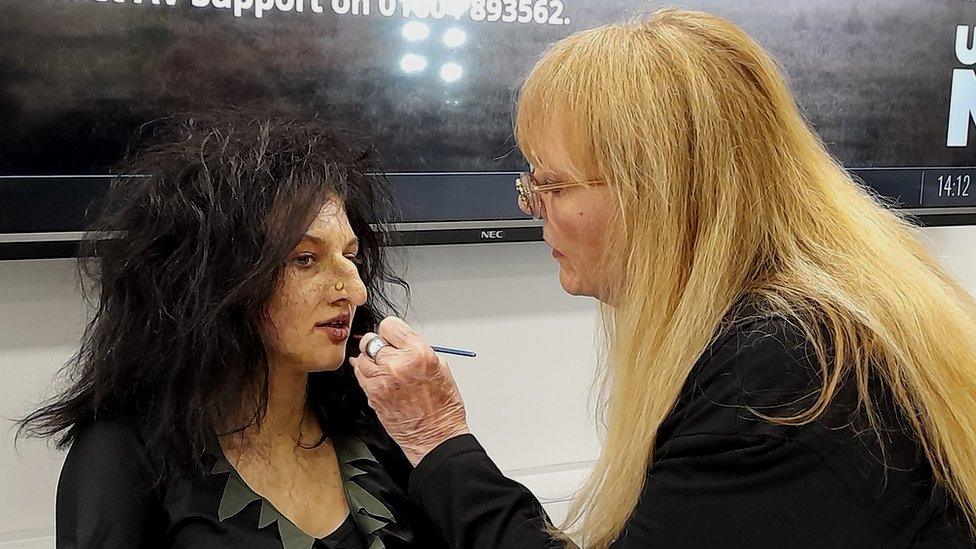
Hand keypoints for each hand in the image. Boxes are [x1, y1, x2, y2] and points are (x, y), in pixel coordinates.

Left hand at [350, 316, 470, 465]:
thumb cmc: (442, 406)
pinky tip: (379, 379)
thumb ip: (416, 350)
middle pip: (371, 340)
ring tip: (384, 369)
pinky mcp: (372, 395)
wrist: (435, 436)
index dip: (391, 331)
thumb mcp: (440, 367)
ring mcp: (382, 381)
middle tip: (388, 353)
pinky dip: (366, 374)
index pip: (389, 325)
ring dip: (370, 360)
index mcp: (418, 354)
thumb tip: (400, 342)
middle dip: (379, 345)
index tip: (394, 337)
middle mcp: (397, 365)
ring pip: (361, 357)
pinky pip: (359, 375)